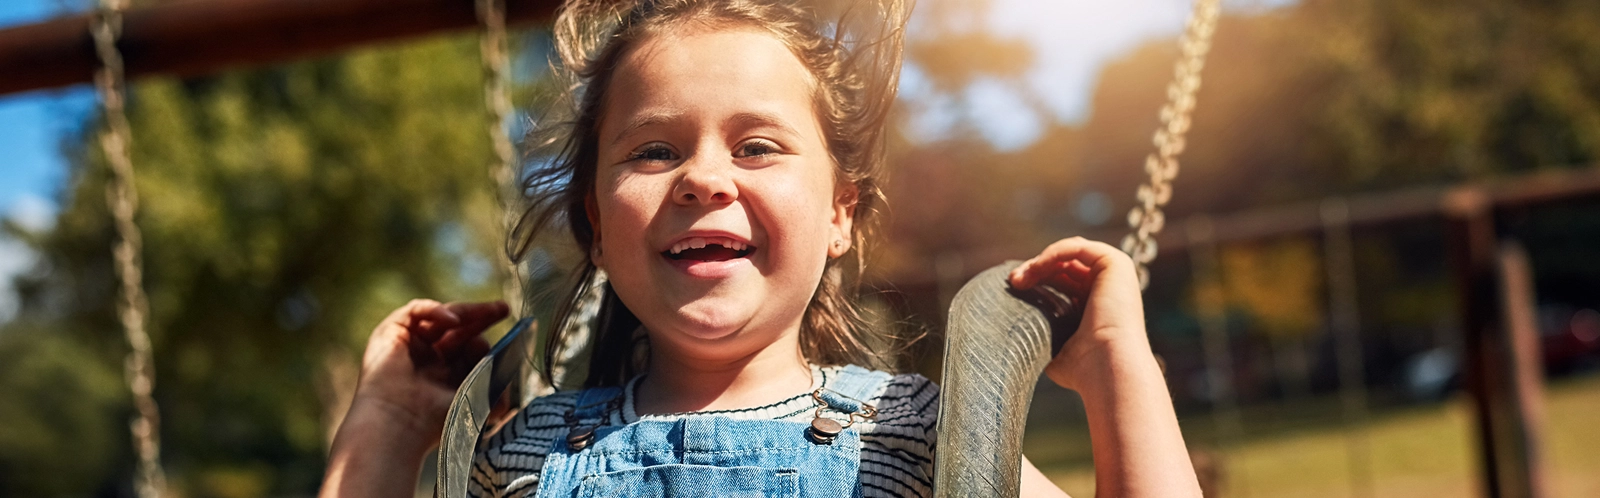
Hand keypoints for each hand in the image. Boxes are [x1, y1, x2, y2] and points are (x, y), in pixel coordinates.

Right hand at [321, 299, 508, 497]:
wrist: (399, 424)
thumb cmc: (434, 419)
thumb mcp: (476, 401)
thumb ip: (496, 389)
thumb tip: (512, 375)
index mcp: (445, 377)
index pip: (470, 350)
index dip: (488, 345)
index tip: (511, 341)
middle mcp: (427, 360)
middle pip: (459, 330)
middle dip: (482, 317)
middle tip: (502, 309)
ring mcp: (409, 345)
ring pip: (441, 318)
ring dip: (466, 313)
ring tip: (489, 312)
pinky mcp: (391, 332)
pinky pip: (417, 311)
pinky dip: (437, 310)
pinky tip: (454, 320)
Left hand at [1008, 237, 1149, 391]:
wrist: (1107, 368)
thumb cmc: (1083, 369)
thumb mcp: (1055, 349)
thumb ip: (1042, 336)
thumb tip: (1015, 339)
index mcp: (1096, 304)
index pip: (1063, 281)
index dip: (1036, 280)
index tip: (1012, 288)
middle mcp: (1108, 287)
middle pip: (1063, 265)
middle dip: (1034, 270)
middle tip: (1012, 282)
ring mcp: (1114, 274)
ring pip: (1067, 255)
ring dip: (1039, 262)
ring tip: (1019, 279)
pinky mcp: (1115, 263)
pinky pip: (1076, 247)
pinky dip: (1052, 254)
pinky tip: (1035, 269)